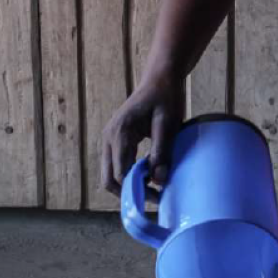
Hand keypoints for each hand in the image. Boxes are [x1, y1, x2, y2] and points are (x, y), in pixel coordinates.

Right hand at [99, 71, 183, 196]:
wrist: (160, 77)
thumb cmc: (166, 96)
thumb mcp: (168, 122)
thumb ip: (162, 150)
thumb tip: (159, 181)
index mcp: (119, 133)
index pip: (121, 173)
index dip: (138, 190)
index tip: (159, 197)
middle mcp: (108, 138)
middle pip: (109, 179)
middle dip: (129, 194)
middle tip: (154, 200)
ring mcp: (109, 139)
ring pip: (110, 174)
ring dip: (128, 185)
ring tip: (154, 190)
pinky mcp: (115, 140)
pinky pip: (116, 164)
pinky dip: (129, 175)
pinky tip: (149, 175)